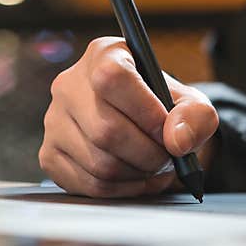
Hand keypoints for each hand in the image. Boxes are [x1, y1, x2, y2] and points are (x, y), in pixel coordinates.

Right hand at [39, 37, 218, 196]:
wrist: (142, 126)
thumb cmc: (163, 108)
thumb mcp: (191, 103)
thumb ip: (196, 115)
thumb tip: (177, 140)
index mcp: (103, 55)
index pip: (112, 78)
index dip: (146, 112)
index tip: (168, 130)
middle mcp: (69, 85)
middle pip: (106, 130)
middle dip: (149, 153)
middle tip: (168, 156)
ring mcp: (54, 122)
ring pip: (99, 163)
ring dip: (139, 174)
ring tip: (155, 166)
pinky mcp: (50, 155)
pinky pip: (90, 185)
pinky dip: (123, 190)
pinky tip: (137, 177)